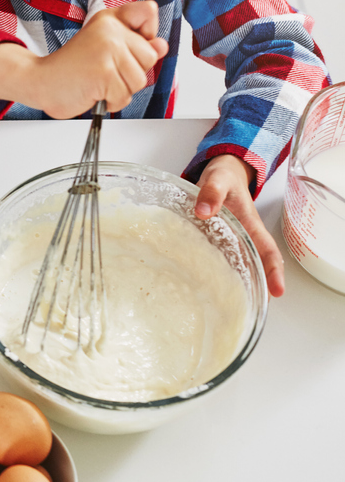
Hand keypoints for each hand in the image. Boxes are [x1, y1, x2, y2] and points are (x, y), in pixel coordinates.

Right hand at [28, 0, 169, 117]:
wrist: (40, 81)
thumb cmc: (71, 67)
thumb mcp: (104, 46)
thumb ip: (136, 43)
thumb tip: (161, 46)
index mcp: (110, 19)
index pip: (149, 12)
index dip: (147, 33)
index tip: (125, 45)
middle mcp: (110, 29)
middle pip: (150, 57)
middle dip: (132, 72)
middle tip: (104, 70)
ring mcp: (108, 50)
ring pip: (139, 80)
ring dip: (121, 90)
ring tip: (98, 82)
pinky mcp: (104, 73)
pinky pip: (124, 96)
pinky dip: (110, 101)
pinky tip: (93, 91)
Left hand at [194, 154, 284, 296]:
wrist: (221, 173)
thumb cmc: (223, 178)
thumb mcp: (218, 179)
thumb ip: (211, 192)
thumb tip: (204, 211)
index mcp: (250, 224)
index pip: (268, 251)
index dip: (274, 271)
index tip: (277, 291)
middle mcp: (244, 236)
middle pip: (257, 265)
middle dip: (259, 286)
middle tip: (254, 308)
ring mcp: (232, 239)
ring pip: (240, 265)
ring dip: (240, 283)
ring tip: (233, 306)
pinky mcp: (218, 240)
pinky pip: (222, 259)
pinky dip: (219, 273)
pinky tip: (207, 287)